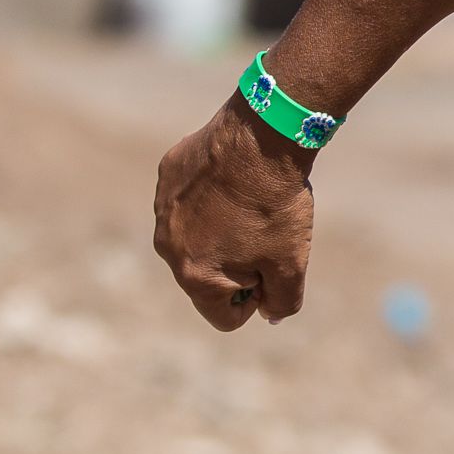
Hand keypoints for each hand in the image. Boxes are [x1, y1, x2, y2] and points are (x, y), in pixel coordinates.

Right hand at [152, 100, 316, 329]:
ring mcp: (162, 209)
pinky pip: (189, 199)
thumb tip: (269, 314)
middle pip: (207, 276)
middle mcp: (168, 247)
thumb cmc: (275, 205)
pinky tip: (233, 177)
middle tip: (264, 231)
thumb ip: (281, 302)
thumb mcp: (291, 264)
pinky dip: (211, 195)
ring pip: (196, 235)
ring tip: (249, 202)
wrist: (262, 137)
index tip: (271, 266)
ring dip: (222, 229)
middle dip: (236, 263)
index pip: (225, 317)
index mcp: (194, 277)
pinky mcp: (167, 175)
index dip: (255, 298)